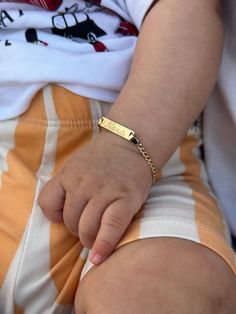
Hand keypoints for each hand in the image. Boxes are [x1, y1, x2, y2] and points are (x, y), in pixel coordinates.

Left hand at [38, 131, 151, 264]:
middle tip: (88, 226)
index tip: (65, 217)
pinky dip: (104, 245)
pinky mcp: (126, 199)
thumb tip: (60, 215)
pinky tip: (99, 256)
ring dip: (88, 239)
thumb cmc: (103, 158)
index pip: (47, 203)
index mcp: (68, 174)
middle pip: (69, 220)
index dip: (55, 215)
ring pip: (86, 228)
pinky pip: (110, 227)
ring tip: (95, 238)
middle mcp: (83, 183)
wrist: (131, 144)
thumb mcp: (76, 164)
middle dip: (76, 229)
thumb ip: (65, 185)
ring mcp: (105, 191)